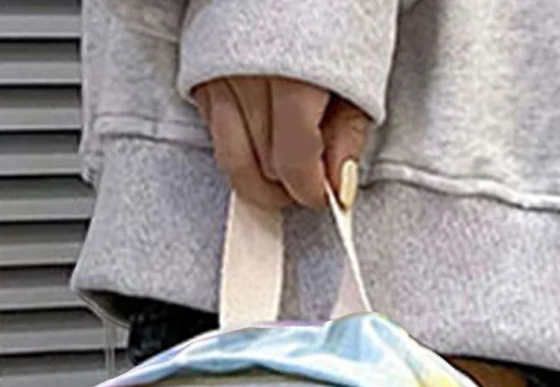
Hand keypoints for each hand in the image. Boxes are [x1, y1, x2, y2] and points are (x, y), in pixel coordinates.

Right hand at [193, 75, 370, 209]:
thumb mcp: (360, 76)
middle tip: (308, 180)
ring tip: (285, 166)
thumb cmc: (332, 13)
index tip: (325, 195)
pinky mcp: (199, 72)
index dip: (310, 192)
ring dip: (259, 174)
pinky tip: (262, 133)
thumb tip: (338, 186)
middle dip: (287, 186)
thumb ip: (347, 137)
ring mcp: (217, 76)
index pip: (291, 166)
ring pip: (230, 158)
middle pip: (259, 169)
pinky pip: (214, 131)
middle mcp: (246, 80)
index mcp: (291, 82)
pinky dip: (239, 144)